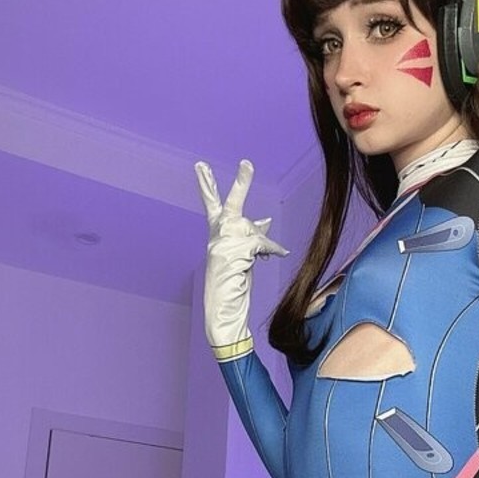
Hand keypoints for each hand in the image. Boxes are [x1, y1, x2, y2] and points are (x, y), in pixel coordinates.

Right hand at [195, 159, 287, 358]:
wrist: (222, 315)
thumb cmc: (232, 289)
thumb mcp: (242, 259)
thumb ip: (251, 237)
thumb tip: (266, 220)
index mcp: (216, 237)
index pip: (212, 206)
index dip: (207, 186)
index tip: (201, 167)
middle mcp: (216, 238)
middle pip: (229, 205)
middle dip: (240, 184)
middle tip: (247, 163)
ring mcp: (222, 245)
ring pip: (250, 229)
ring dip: (261, 239)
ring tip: (267, 255)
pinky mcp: (232, 254)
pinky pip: (259, 244)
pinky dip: (270, 249)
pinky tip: (277, 256)